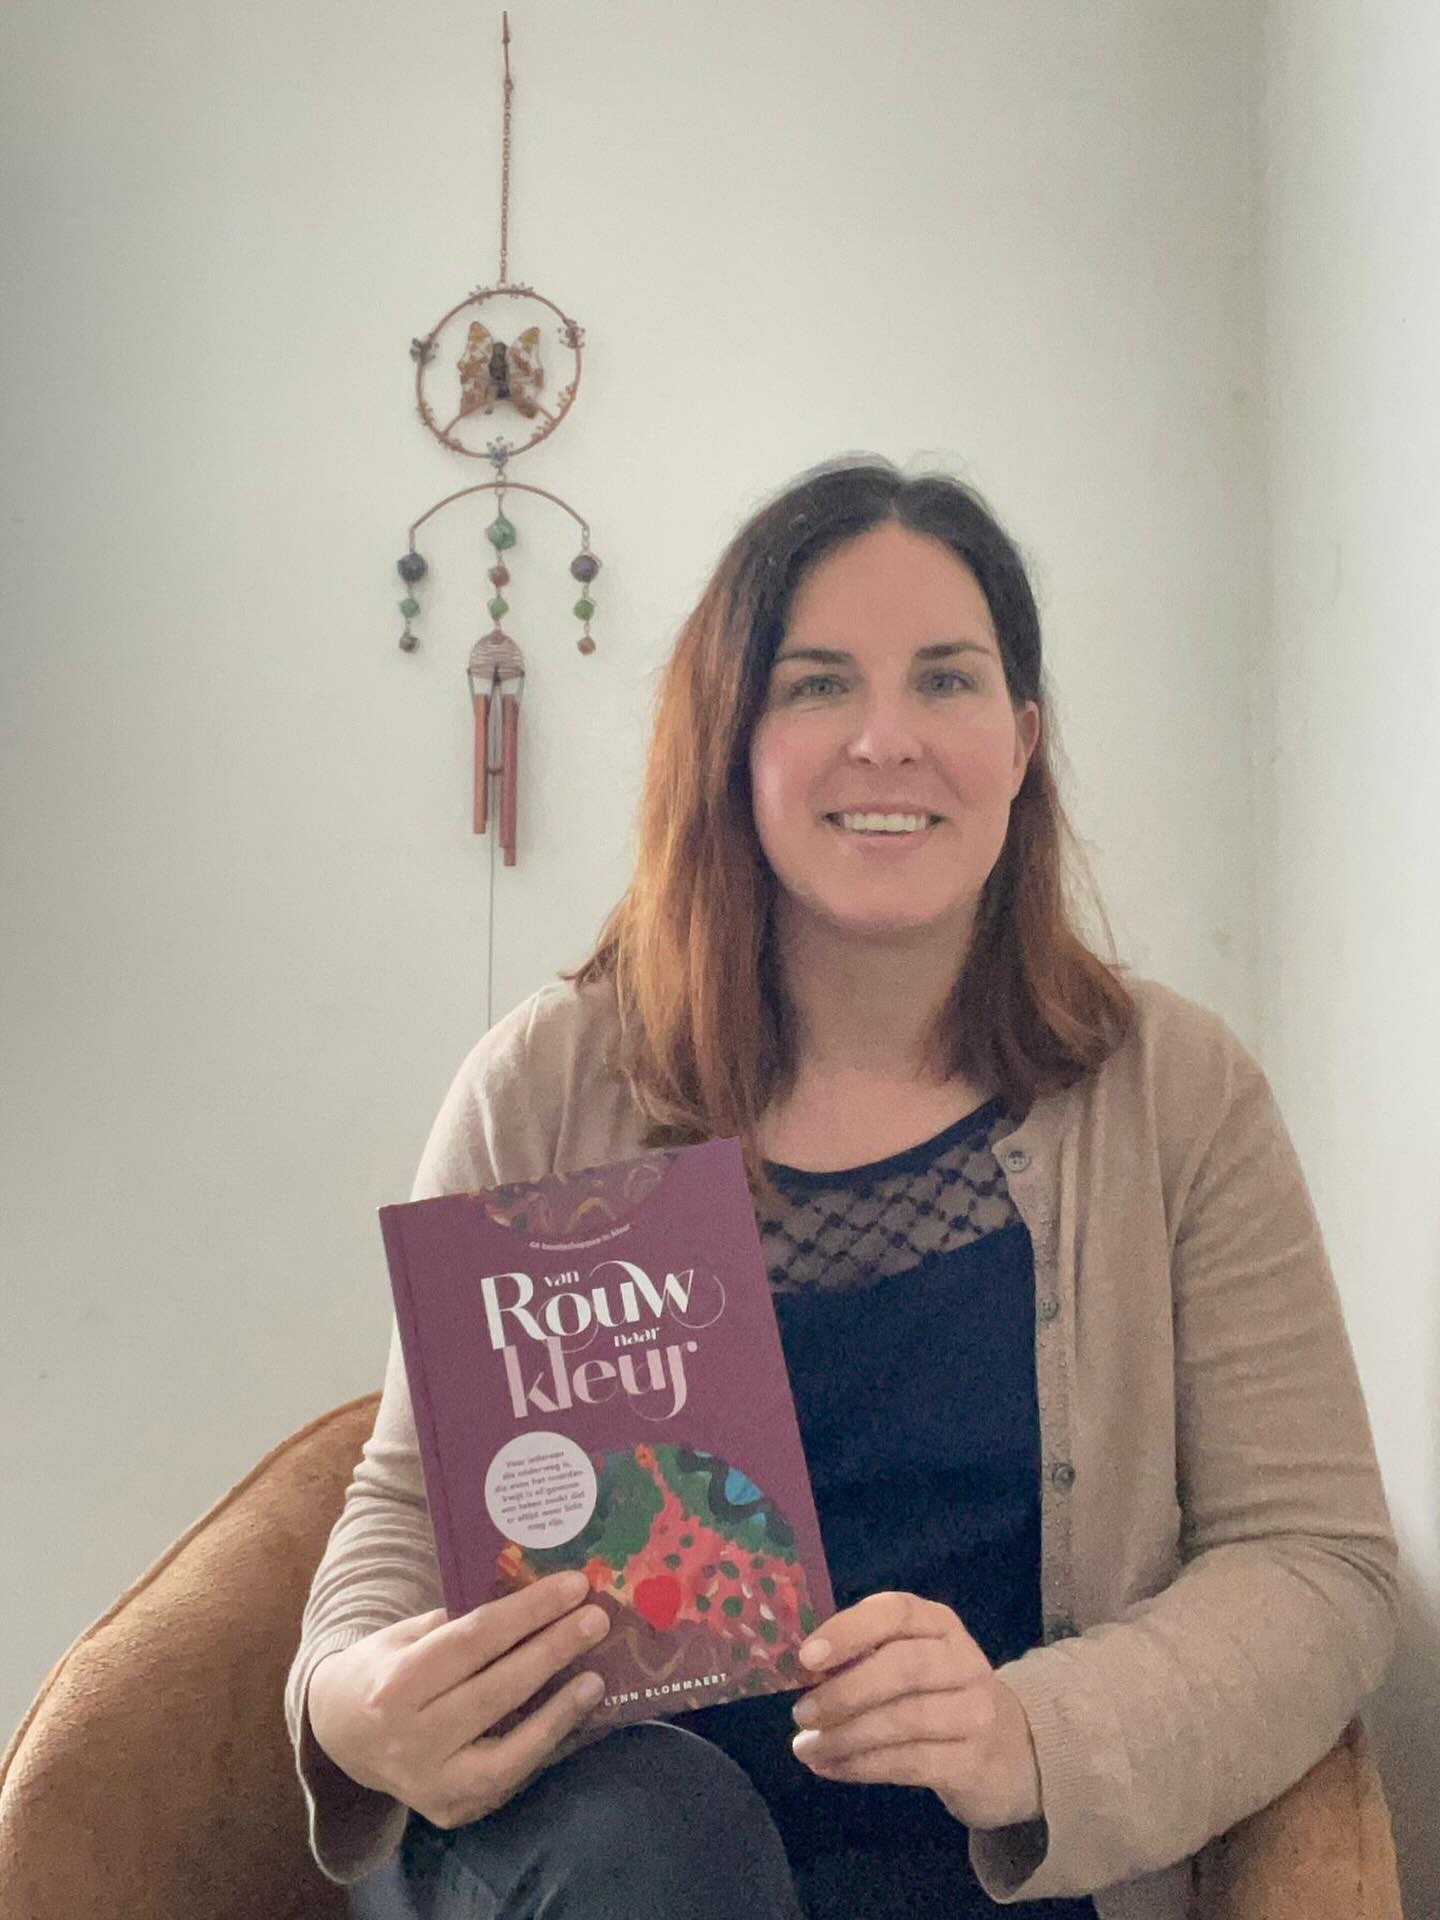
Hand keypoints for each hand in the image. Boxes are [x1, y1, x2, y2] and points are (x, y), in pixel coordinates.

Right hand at [305, 1569, 610, 1828]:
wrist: (339, 1734)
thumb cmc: (382, 1669)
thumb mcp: (405, 1634)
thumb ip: (459, 1622)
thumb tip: (534, 1598)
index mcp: (396, 1684)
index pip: (474, 1640)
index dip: (528, 1611)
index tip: (572, 1586)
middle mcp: (410, 1739)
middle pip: (496, 1690)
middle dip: (552, 1650)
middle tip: (595, 1619)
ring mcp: (430, 1784)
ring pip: (508, 1750)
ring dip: (559, 1711)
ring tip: (595, 1678)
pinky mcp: (449, 1810)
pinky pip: (508, 1777)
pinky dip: (543, 1745)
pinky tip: (571, 1715)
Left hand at [788, 1591, 1041, 1830]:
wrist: (1010, 1750)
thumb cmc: (938, 1695)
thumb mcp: (911, 1661)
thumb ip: (864, 1657)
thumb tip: (803, 1672)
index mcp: (939, 1624)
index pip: (896, 1612)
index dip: (849, 1631)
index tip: (806, 1657)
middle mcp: (963, 1660)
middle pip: (904, 1667)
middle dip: (845, 1691)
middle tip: (801, 1713)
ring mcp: (974, 1712)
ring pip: (905, 1720)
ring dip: (845, 1736)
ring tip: (805, 1748)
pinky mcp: (973, 1762)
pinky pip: (910, 1763)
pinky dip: (861, 1766)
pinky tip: (830, 1767)